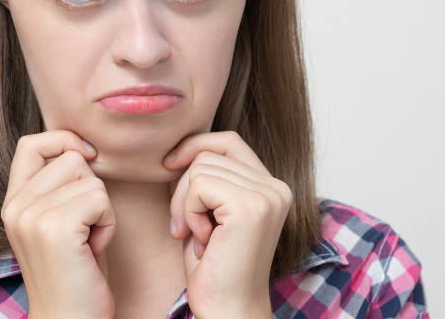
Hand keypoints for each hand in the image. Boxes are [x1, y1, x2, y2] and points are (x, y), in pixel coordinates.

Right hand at [2, 131, 116, 318]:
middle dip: (91, 189)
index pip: (31, 144)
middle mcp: (15, 206)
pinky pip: (100, 198)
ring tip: (87, 242)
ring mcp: (31, 216)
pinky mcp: (55, 227)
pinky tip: (93, 249)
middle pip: (71, 158)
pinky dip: (108, 223)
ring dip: (102, 209)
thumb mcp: (59, 223)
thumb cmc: (76, 275)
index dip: (63, 141)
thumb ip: (58, 187)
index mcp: (13, 203)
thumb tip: (81, 147)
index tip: (87, 159)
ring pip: (90, 179)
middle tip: (83, 230)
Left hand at [164, 132, 291, 318]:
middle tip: (184, 226)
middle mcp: (276, 187)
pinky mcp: (250, 207)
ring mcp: (267, 195)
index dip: (194, 147)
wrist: (227, 309)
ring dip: (184, 204)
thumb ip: (202, 179)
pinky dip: (188, 212)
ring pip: (199, 168)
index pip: (227, 142)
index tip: (168, 169)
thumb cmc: (213, 267)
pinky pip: (197, 185)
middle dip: (183, 187)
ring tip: (197, 237)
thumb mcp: (207, 213)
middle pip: (209, 152)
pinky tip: (201, 240)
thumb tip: (176, 151)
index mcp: (271, 187)